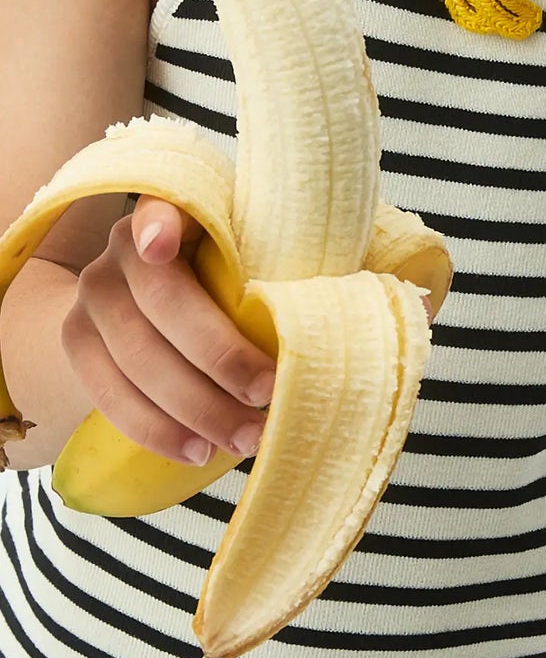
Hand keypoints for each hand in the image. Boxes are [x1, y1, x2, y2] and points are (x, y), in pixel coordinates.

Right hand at [60, 200, 277, 467]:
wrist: (143, 304)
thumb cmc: (230, 283)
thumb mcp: (255, 261)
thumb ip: (284, 267)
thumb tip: (356, 297)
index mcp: (175, 213)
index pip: (160, 207)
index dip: (159, 224)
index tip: (165, 245)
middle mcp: (124, 248)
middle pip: (162, 302)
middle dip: (219, 357)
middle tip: (266, 397)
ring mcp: (93, 295)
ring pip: (135, 357)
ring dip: (195, 407)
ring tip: (243, 440)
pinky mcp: (75, 342)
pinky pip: (107, 393)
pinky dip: (155, 429)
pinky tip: (196, 450)